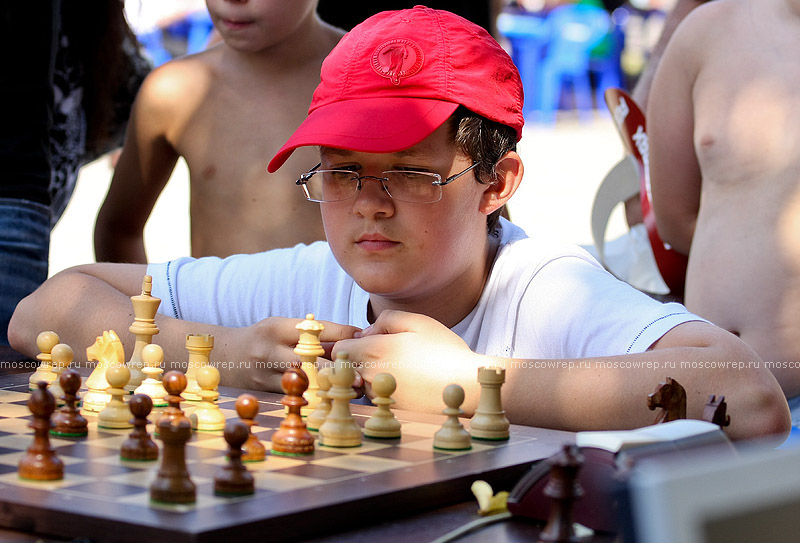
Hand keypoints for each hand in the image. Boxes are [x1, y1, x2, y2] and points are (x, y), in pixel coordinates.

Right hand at [220, 317, 360, 391]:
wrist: (224, 356)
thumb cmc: (264, 340)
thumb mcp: (282, 328)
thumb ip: (311, 334)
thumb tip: (355, 337)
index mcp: (277, 327)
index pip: (314, 328)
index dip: (341, 334)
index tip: (362, 338)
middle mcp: (269, 349)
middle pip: (308, 358)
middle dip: (335, 367)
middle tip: (358, 375)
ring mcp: (264, 373)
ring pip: (301, 381)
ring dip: (327, 386)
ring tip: (350, 390)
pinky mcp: (263, 392)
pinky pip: (293, 395)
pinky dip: (312, 396)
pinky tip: (329, 399)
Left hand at [332, 310, 483, 412]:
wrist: (465, 385)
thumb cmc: (444, 351)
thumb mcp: (418, 322)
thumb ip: (386, 319)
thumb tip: (367, 331)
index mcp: (374, 350)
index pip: (339, 349)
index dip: (350, 343)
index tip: (366, 340)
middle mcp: (371, 375)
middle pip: (347, 368)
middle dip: (359, 359)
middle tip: (387, 354)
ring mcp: (380, 396)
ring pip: (362, 383)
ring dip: (373, 375)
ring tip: (404, 369)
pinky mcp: (391, 410)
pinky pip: (378, 397)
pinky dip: (387, 390)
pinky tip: (409, 383)